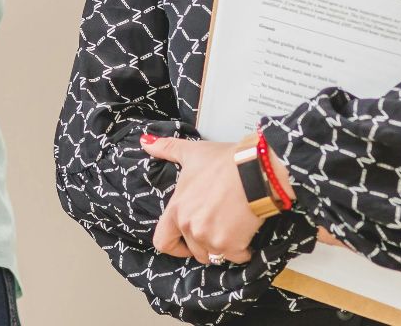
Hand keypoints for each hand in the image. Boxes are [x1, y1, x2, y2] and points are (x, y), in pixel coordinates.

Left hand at [141, 134, 261, 265]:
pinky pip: (237, 257)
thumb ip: (167, 149)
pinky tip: (246, 233)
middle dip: (205, 243)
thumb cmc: (224, 162)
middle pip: (194, 251)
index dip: (174, 246)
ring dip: (222, 248)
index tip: (185, 242)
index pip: (162, 242)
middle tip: (218, 227)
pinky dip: (243, 250)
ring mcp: (210, 238)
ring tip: (231, 229)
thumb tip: (145, 142)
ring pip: (214, 256)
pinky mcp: (231, 245)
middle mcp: (190, 227)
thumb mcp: (192, 152)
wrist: (254, 171)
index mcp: (177, 210)